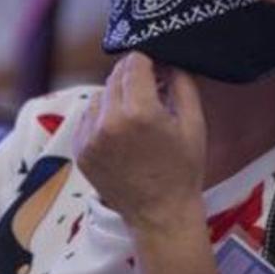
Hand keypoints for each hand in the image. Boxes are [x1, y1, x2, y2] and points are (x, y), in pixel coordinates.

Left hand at [74, 53, 207, 234]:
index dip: (149, 59)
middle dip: (134, 75)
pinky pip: (89, 117)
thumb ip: (181, 83)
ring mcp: (90, 138)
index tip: (158, 64)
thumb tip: (169, 59)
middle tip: (151, 86)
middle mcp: (109, 122)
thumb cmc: (183, 170)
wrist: (160, 215)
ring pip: (100, 94)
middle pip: (115, 75)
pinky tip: (121, 131)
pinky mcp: (80, 151)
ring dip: (117, 95)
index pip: (135, 63)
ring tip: (136, 113)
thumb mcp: (194, 123)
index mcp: (140, 112)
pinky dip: (103, 116)